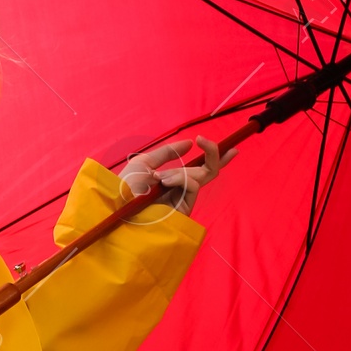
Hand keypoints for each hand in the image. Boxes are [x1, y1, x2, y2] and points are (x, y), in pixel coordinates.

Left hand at [118, 133, 234, 217]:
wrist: (118, 206)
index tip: (232, 149)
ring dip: (179, 172)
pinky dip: (180, 178)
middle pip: (208, 172)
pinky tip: (163, 183)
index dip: (217, 159)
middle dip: (213, 154)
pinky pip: (193, 184)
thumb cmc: (126, 187)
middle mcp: (181, 191)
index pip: (201, 170)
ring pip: (198, 176)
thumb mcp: (146, 163)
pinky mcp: (185, 210)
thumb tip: (190, 144)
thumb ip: (168, 153)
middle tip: (204, 141)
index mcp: (172, 181)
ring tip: (158, 180)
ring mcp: (184, 201)